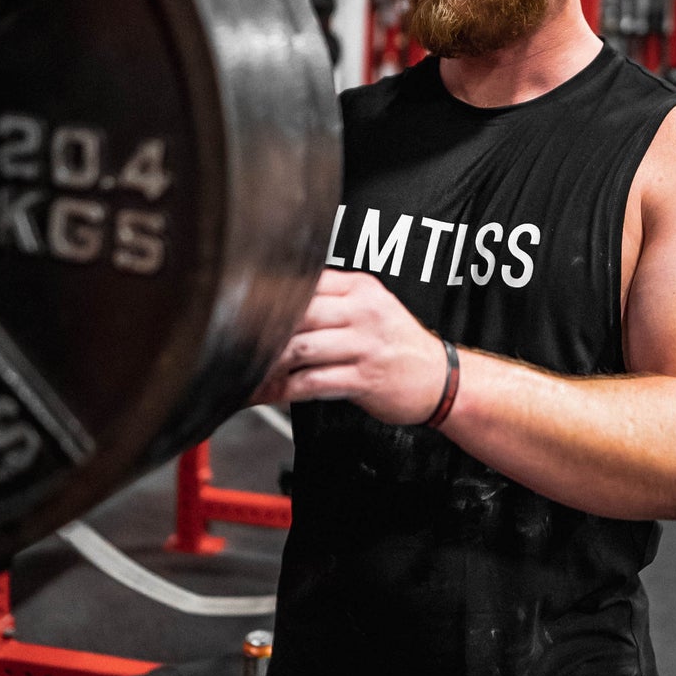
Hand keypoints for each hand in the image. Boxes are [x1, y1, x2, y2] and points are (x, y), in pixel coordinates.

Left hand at [256, 269, 449, 424]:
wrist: (442, 379)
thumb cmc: (398, 345)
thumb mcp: (372, 307)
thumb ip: (333, 300)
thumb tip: (276, 304)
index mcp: (360, 288)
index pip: (304, 282)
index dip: (267, 296)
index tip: (240, 309)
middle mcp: (363, 311)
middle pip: (297, 312)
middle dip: (261, 330)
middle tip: (233, 340)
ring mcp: (364, 345)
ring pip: (300, 347)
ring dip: (267, 362)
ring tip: (245, 370)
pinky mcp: (364, 378)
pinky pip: (312, 382)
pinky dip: (283, 390)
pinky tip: (268, 393)